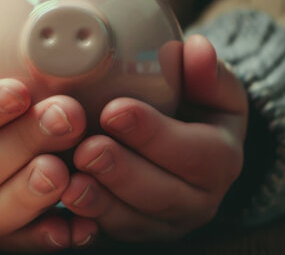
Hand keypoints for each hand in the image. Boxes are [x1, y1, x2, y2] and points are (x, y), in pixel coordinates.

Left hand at [60, 34, 248, 240]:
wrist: (189, 149)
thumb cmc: (196, 108)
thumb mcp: (212, 88)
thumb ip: (207, 71)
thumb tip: (197, 48)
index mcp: (221, 160)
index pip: (194, 153)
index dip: (153, 133)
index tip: (114, 110)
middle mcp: (199, 201)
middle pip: (162, 194)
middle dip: (122, 172)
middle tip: (86, 148)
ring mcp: (167, 224)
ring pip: (134, 221)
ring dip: (100, 202)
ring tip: (70, 179)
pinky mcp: (137, 235)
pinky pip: (111, 236)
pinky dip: (86, 223)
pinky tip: (62, 203)